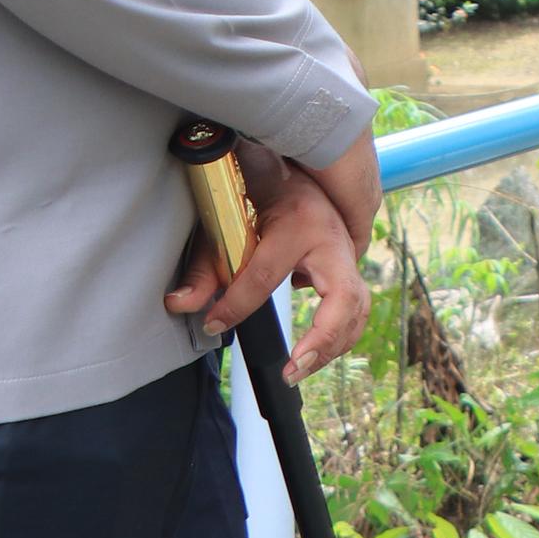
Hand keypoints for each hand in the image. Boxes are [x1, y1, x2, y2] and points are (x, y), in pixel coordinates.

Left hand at [166, 145, 375, 378]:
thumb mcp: (227, 222)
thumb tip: (180, 304)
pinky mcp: (349, 267)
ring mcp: (347, 254)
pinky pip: (356, 308)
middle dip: (321, 340)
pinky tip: (315, 352)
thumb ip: (205, 266)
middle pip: (343, 298)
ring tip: (300, 369)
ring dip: (334, 345)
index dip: (236, 305)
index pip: (265, 274)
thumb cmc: (259, 192)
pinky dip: (341, 335)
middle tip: (292, 368)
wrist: (294, 168)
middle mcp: (332, 240)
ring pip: (357, 308)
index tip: (214, 323)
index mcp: (299, 222)